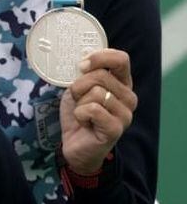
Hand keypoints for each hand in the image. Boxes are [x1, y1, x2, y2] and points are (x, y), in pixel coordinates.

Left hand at [60, 49, 136, 174]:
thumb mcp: (78, 88)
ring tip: (83, 113)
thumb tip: (82, 61)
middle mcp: (129, 97)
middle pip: (101, 75)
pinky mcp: (116, 128)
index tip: (82, 65)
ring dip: (79, 103)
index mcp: (122, 83)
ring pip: (95, 93)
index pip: (121, 59)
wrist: (75, 146)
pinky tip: (84, 123)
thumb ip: (84, 74)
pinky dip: (80, 114)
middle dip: (79, 85)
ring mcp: (125, 114)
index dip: (100, 57)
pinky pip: (92, 109)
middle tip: (78, 99)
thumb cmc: (79, 114)